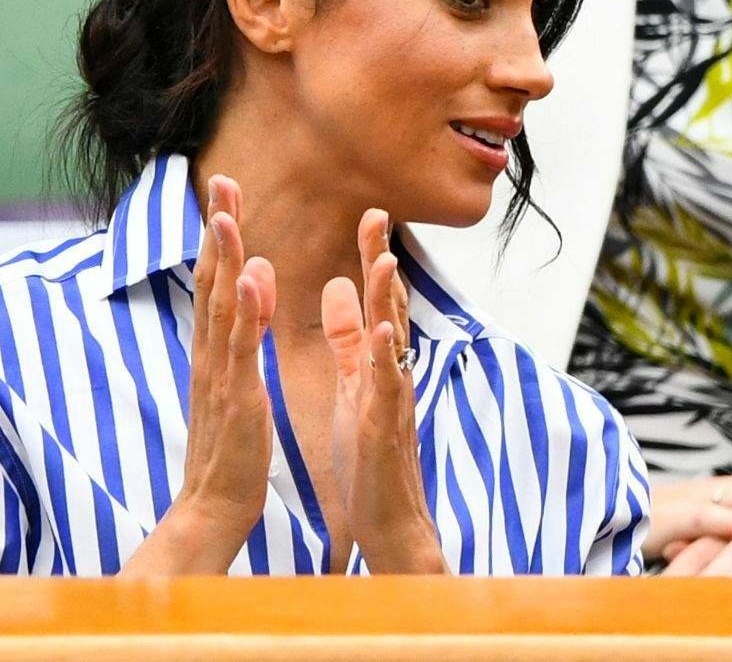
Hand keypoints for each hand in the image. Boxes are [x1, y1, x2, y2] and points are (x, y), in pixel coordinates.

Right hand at [128, 175, 276, 573]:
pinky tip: (252, 277)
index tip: (225, 193)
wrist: (215, 505)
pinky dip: (247, 310)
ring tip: (225, 213)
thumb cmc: (232, 447)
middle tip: (222, 181)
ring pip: (220, 305)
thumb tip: (256, 278)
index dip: (221, 236)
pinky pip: (242, 347)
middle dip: (217, 230)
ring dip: (224, 257)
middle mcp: (211, 354)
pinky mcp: (238, 395)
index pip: (216, 282)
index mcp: (215, 350)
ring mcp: (220, 373)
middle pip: (212, 280)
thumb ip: (246, 329)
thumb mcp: (239, 378)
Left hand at [322, 209, 444, 573]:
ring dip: (390, 300)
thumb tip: (337, 285)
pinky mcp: (385, 427)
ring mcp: (392, 397)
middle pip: (390, 306)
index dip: (371, 256)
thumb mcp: (354, 383)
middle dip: (381, 260)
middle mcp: (392, 371)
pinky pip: (386, 388)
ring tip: (384, 260)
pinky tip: (383, 332)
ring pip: (394, 340)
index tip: (369, 214)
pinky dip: (386, 358)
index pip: (376, 298)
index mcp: (377, 360)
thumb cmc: (370, 452)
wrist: (388, 517)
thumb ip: (348, 336)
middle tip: (377, 214)